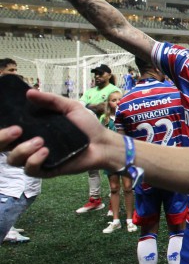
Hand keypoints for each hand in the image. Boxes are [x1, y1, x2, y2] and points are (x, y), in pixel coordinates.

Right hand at [2, 90, 116, 177]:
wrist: (103, 142)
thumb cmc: (86, 125)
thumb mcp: (70, 107)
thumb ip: (50, 100)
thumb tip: (29, 92)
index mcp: (32, 128)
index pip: (7, 131)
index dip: (1, 129)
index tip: (6, 120)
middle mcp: (29, 144)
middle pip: (2, 146)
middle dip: (1, 138)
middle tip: (16, 130)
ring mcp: (36, 158)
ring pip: (13, 159)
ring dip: (22, 149)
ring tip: (40, 141)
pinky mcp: (46, 170)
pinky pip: (30, 170)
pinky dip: (34, 160)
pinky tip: (46, 151)